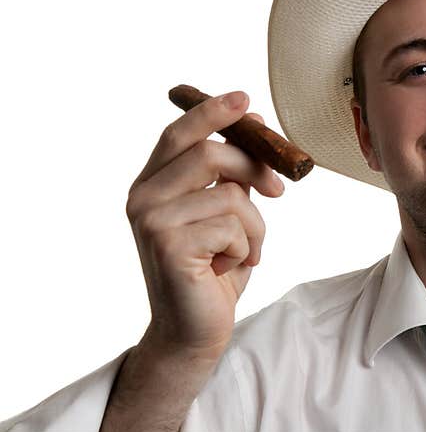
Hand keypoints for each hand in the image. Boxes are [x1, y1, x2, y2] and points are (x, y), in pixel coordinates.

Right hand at [125, 90, 283, 358]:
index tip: (246, 99)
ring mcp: (152, 221)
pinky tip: (230, 268)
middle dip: (254, 168)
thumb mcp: (224, 214)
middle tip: (277, 191)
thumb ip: (230, 173)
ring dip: (254, 226)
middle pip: (209, 154)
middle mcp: (143, 198)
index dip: (212, 112)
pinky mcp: (170, 245)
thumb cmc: (213, 271)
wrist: (195, 332)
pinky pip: (233, 227)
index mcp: (152, 185)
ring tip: (246, 251)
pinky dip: (248, 248)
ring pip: (230, 195)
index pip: (179, 133)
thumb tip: (251, 119)